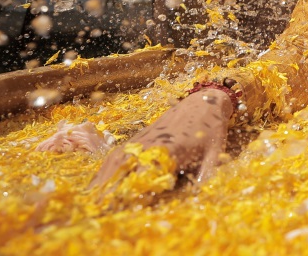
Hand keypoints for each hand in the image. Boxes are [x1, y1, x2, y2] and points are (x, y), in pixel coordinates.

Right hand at [89, 88, 231, 191]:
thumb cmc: (212, 128)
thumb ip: (207, 172)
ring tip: (92, 196)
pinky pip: (119, 151)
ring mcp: (145, 137)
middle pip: (126, 165)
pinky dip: (106, 165)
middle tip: (98, 206)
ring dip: (104, 176)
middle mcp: (153, 142)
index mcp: (171, 147)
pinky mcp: (142, 134)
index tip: (124, 203)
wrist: (205, 100)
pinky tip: (100, 177)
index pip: (146, 169)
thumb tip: (199, 193)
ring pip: (118, 158)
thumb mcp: (214, 152)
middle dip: (112, 185)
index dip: (133, 186)